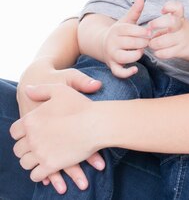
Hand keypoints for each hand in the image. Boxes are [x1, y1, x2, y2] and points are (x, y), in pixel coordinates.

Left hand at [17, 58, 104, 193]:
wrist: (98, 123)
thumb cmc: (81, 105)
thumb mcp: (61, 90)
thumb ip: (41, 90)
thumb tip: (27, 90)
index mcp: (31, 120)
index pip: (14, 131)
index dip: (22, 133)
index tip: (31, 133)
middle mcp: (32, 138)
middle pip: (18, 149)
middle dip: (26, 148)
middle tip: (37, 145)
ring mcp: (40, 153)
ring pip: (25, 163)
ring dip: (31, 161)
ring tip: (41, 157)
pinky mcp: (50, 166)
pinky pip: (36, 175)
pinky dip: (39, 174)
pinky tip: (46, 168)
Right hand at [102, 0, 150, 77]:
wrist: (103, 44)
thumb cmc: (120, 31)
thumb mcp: (126, 20)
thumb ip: (135, 11)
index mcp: (117, 30)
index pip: (131, 30)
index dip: (143, 31)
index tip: (150, 32)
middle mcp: (113, 42)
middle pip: (131, 43)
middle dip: (143, 43)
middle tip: (148, 42)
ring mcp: (112, 55)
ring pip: (125, 57)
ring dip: (136, 55)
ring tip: (141, 51)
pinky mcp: (112, 65)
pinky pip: (118, 72)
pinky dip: (126, 72)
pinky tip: (135, 69)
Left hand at [148, 1, 188, 61]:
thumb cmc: (187, 33)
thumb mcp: (181, 22)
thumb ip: (166, 22)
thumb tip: (148, 29)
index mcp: (181, 18)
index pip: (177, 7)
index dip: (168, 6)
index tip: (162, 11)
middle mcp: (182, 27)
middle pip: (169, 21)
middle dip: (156, 24)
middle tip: (149, 29)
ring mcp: (182, 39)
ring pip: (162, 41)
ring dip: (153, 43)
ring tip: (153, 44)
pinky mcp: (181, 51)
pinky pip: (165, 53)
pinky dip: (158, 53)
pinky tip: (159, 51)